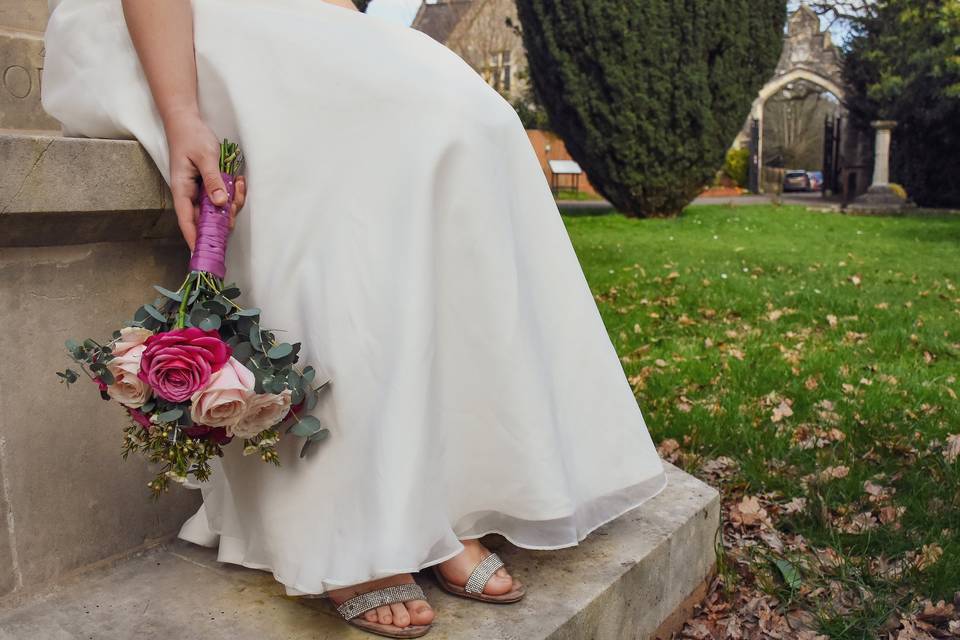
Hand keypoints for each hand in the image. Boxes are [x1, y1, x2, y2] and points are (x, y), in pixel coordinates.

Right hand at [164, 112, 246, 251]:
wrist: (187, 122)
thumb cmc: (190, 137)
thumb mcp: (204, 157)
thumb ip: (213, 180)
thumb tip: (220, 203)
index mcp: (182, 190)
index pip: (187, 220)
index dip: (194, 238)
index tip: (202, 253)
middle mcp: (190, 195)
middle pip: (207, 218)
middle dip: (224, 216)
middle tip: (236, 201)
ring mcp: (200, 192)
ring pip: (218, 209)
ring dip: (232, 202)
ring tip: (237, 182)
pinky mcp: (209, 187)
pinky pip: (223, 197)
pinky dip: (233, 193)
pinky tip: (237, 180)